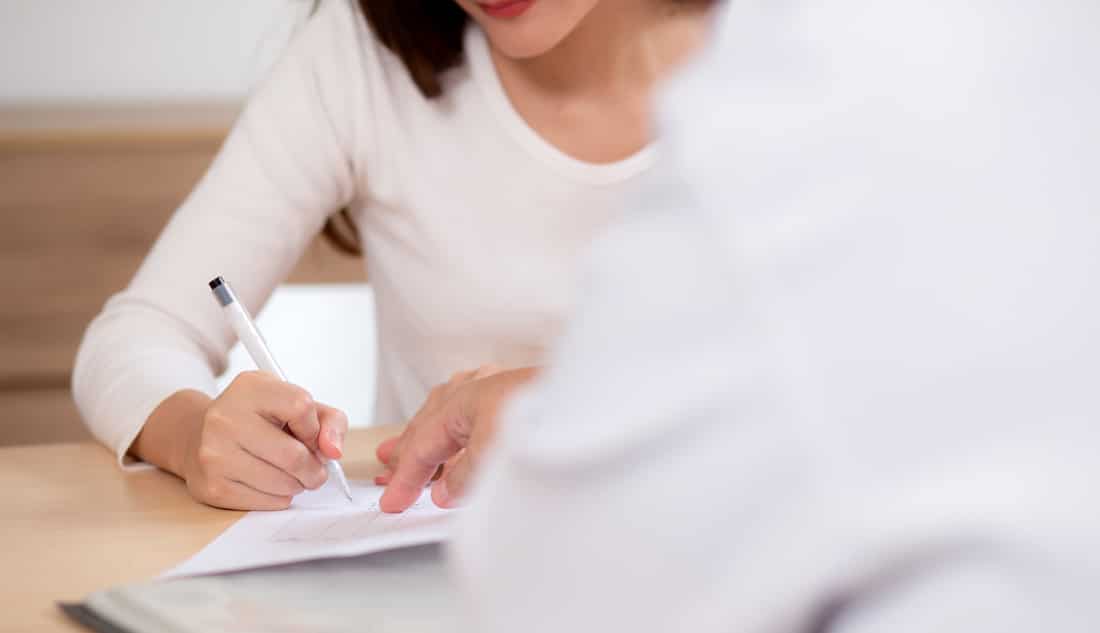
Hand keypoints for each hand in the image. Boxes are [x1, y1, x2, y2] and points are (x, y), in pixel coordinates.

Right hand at [178, 371, 347, 509]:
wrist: (200, 436)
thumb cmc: (260, 420)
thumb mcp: (295, 404)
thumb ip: (329, 421)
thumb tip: (333, 451)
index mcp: (250, 388)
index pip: (301, 406)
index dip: (314, 427)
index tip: (310, 435)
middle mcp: (226, 417)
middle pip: (293, 455)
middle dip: (314, 469)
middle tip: (314, 470)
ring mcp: (215, 453)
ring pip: (283, 483)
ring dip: (298, 484)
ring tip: (291, 475)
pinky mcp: (212, 486)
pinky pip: (266, 502)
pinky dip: (280, 497)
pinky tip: (270, 483)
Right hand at [376, 366, 537, 512]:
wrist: (591, 394)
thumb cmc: (545, 416)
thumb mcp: (493, 456)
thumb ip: (465, 476)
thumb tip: (446, 490)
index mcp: (463, 401)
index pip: (423, 445)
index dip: (405, 477)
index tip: (391, 501)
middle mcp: (477, 388)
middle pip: (430, 422)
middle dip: (407, 449)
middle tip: (386, 468)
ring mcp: (497, 385)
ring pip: (448, 409)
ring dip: (427, 431)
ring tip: (410, 444)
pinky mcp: (518, 389)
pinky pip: (470, 402)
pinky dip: (454, 418)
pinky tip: (459, 421)